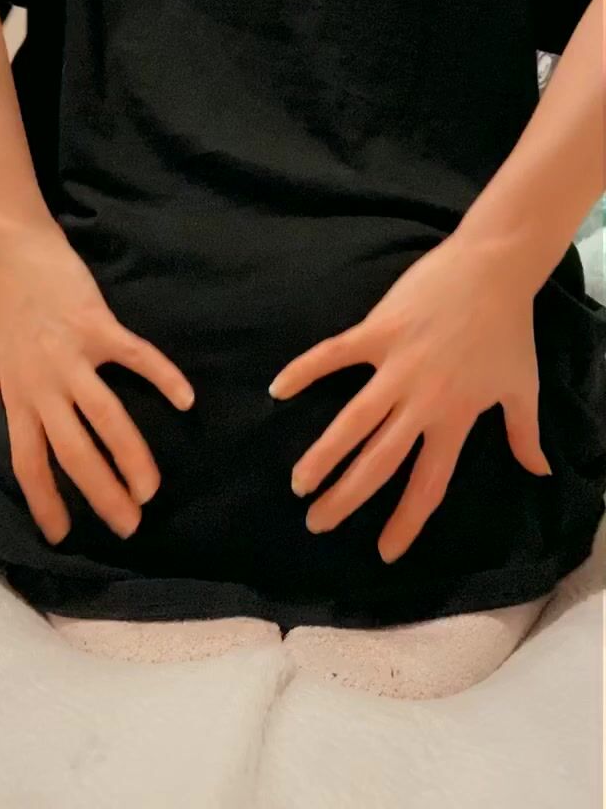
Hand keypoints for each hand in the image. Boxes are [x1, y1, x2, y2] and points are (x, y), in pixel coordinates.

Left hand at [0, 223, 193, 544]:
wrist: (15, 250)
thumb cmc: (2, 301)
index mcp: (19, 396)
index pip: (29, 462)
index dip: (45, 501)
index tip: (63, 536)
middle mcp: (45, 385)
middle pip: (73, 453)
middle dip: (101, 495)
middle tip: (129, 526)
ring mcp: (73, 357)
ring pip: (105, 418)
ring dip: (131, 458)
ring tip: (151, 489)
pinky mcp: (99, 326)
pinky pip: (136, 358)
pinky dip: (163, 377)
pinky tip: (186, 401)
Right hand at [270, 236, 550, 562]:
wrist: (494, 267)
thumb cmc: (508, 327)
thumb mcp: (522, 387)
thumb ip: (525, 435)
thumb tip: (541, 473)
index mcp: (456, 418)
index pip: (428, 483)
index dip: (406, 521)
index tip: (384, 552)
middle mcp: (422, 400)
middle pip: (379, 462)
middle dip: (346, 498)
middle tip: (317, 523)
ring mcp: (397, 365)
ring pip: (353, 421)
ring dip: (323, 455)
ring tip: (298, 482)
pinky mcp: (378, 330)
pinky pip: (334, 355)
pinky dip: (305, 370)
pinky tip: (277, 390)